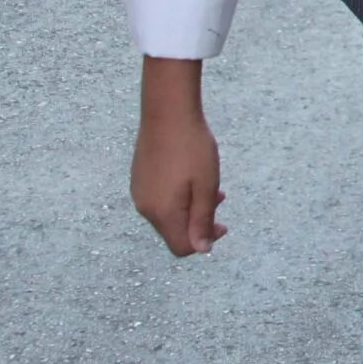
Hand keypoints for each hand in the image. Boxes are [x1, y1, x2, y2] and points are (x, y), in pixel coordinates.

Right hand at [131, 91, 226, 256]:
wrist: (168, 112)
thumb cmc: (192, 148)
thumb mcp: (206, 186)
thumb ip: (202, 220)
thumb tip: (201, 250)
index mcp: (162, 213)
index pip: (180, 247)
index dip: (203, 242)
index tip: (223, 224)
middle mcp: (145, 207)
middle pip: (174, 231)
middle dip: (199, 223)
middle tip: (220, 200)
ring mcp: (139, 192)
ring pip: (168, 213)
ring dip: (191, 207)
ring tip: (212, 187)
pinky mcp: (139, 178)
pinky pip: (160, 198)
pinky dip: (179, 196)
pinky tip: (193, 177)